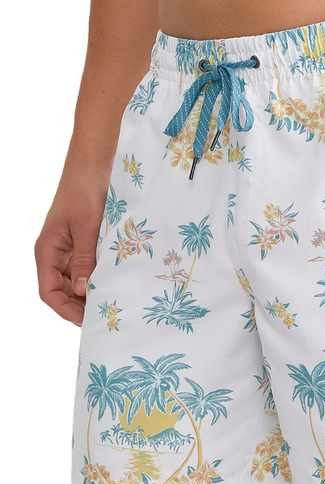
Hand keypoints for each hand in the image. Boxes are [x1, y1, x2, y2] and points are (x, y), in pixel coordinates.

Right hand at [35, 162, 107, 325]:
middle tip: (107, 316)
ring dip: (93, 292)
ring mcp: (73, 248)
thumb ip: (84, 258)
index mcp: (48, 251)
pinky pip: (91, 266)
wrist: (96, 163)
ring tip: (115, 303)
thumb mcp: (86, 226)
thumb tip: (81, 290)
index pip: (49, 292)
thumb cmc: (85, 189)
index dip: (66, 310)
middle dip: (81, 305)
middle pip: (63, 291)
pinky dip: (102, 277)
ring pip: (78, 280)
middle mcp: (57, 253)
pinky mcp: (89, 242)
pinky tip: (118, 283)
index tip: (88, 321)